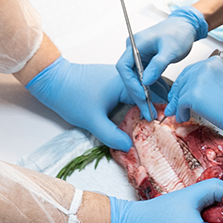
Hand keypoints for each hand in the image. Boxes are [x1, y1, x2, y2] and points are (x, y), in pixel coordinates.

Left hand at [25, 58, 162, 151]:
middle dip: (160, 102)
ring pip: (142, 87)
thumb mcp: (92, 120)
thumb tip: (129, 146)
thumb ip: (112, 135)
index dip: (157, 112)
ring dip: (151, 99)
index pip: (149, 97)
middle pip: (150, 88)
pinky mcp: (111, 81)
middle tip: (169, 119)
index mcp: (124, 82)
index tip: (162, 126)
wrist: (53, 80)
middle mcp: (124, 76)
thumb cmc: (71, 96)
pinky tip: (141, 110)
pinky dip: (140, 97)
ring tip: (159, 116)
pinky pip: (132, 88)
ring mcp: (118, 77)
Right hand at [115, 7, 208, 118]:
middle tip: (147, 111)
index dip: (131, 83)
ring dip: (146, 95)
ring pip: (138, 79)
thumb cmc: (179, 33)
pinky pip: (147, 77)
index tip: (142, 95)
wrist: (186, 26)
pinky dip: (153, 88)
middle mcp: (135, 51)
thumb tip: (146, 81)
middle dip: (139, 94)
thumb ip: (157, 65)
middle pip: (130, 76)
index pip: (124, 66)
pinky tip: (159, 99)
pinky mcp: (148, 61)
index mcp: (135, 44)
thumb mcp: (170, 50)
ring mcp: (141, 57)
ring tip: (152, 111)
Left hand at [165, 55, 222, 147]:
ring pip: (180, 93)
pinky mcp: (192, 94)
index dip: (183, 83)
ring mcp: (197, 80)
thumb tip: (190, 90)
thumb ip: (206, 82)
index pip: (191, 71)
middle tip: (174, 104)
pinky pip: (180, 104)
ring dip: (178, 106)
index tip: (179, 92)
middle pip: (183, 80)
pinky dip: (180, 112)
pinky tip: (184, 117)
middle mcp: (204, 67)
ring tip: (179, 114)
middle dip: (177, 94)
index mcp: (213, 62)